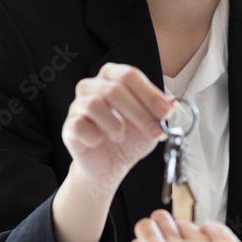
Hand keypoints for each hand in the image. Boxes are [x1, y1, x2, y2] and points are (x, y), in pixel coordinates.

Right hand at [62, 64, 172, 198]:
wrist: (111, 166)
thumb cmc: (130, 139)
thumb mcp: (151, 125)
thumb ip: (160, 113)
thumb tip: (171, 104)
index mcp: (113, 78)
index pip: (129, 75)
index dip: (149, 94)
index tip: (167, 112)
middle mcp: (92, 86)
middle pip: (114, 89)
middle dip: (139, 113)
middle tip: (154, 132)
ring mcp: (77, 105)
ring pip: (94, 105)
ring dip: (115, 125)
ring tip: (120, 137)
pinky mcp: (69, 127)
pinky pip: (79, 125)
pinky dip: (95, 136)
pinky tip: (100, 141)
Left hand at [122, 210, 241, 241]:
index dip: (146, 234)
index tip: (145, 224)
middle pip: (171, 241)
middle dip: (163, 227)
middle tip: (159, 216)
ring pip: (193, 238)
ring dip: (186, 228)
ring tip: (179, 223)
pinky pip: (219, 236)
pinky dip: (213, 230)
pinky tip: (206, 227)